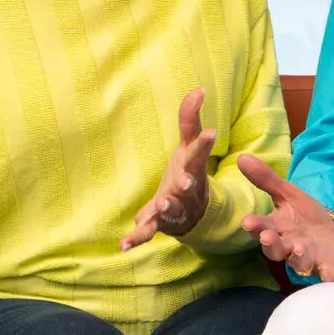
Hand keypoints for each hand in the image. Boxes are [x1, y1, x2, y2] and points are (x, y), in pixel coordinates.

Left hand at [120, 89, 216, 249]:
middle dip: (186, 183)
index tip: (210, 132)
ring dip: (165, 207)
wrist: (192, 213)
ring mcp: (173, 208)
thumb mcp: (189, 146)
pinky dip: (136, 238)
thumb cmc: (188, 172)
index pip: (199, 154)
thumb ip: (190, 119)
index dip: (204, 143)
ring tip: (160, 204)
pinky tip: (123, 245)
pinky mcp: (159, 222)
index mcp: (193, 168)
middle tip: (184, 180)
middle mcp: (186, 189)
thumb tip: (199, 89)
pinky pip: (148, 231)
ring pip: (170, 208)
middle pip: (187, 185)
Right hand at [237, 154, 333, 280]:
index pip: (261, 227)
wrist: (330, 232)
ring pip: (298, 262)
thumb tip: (242, 156)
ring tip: (299, 247)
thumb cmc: (303, 214)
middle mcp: (287, 245)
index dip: (254, 226)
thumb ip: (266, 179)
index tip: (248, 221)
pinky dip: (330, 276)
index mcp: (276, 228)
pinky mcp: (325, 266)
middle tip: (267, 237)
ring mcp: (306, 258)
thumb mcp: (288, 193)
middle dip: (270, 244)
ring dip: (297, 256)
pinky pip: (326, 273)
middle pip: (274, 249)